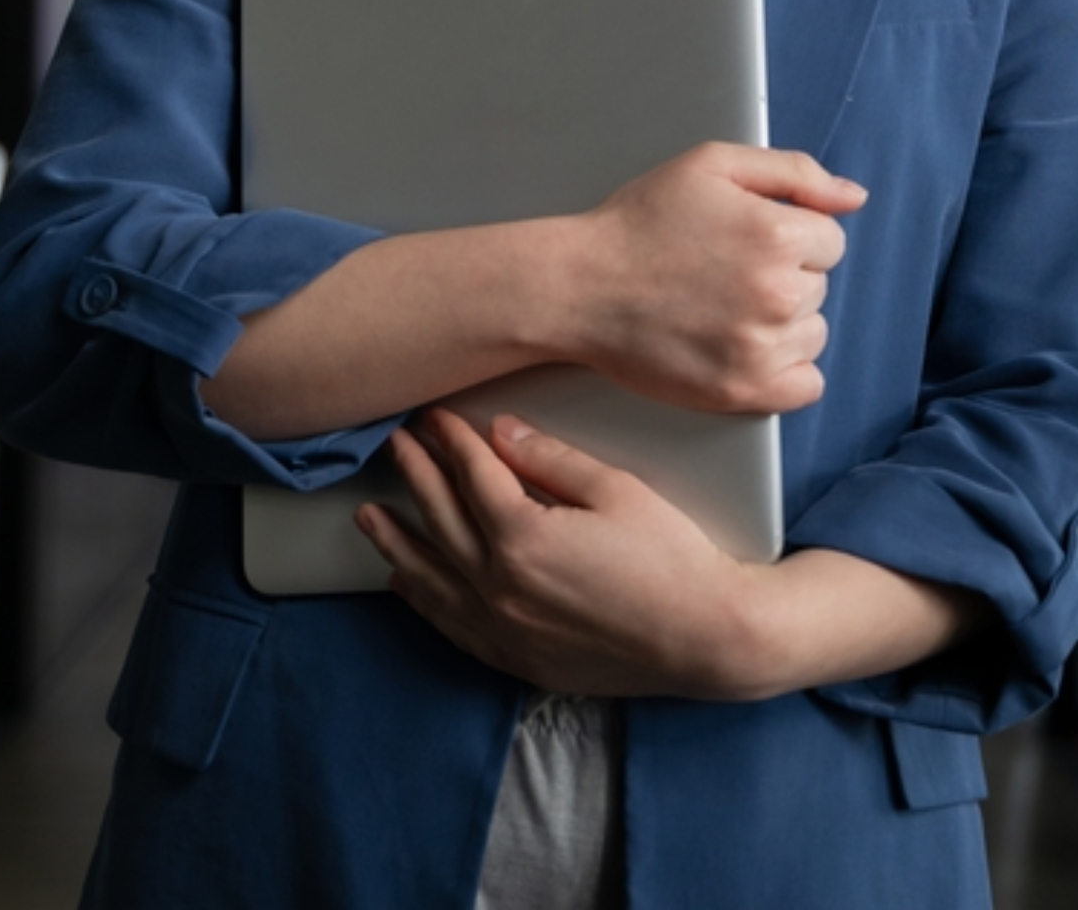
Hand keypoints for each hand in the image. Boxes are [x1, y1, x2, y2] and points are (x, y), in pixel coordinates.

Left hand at [356, 409, 766, 699]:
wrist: (709, 639)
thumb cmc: (673, 560)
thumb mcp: (617, 490)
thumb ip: (551, 459)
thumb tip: (501, 432)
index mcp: (524, 536)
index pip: (471, 475)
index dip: (450, 440)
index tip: (432, 418)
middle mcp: (502, 586)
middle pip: (442, 519)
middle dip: (415, 476)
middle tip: (395, 445)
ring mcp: (506, 629)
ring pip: (432, 579)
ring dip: (398, 542)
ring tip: (369, 517)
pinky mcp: (519, 660)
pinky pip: (453, 627)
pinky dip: (424, 602)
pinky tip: (408, 584)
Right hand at [558, 143, 862, 414]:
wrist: (581, 286)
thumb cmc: (640, 222)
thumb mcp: (712, 165)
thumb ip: (793, 172)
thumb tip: (855, 198)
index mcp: (777, 234)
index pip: (829, 241)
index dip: (788, 234)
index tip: (744, 240)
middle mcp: (778, 294)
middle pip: (819, 286)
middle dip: (783, 275)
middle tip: (725, 272)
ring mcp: (762, 348)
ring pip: (813, 333)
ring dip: (783, 322)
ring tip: (726, 308)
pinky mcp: (743, 391)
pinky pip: (806, 385)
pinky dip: (786, 370)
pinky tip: (746, 348)